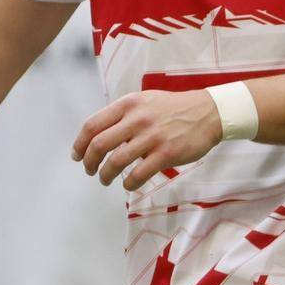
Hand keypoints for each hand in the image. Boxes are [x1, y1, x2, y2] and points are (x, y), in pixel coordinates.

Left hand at [72, 89, 222, 190]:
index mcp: (129, 104)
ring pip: (116, 162)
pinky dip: (128, 184)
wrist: (208, 112)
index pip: (92, 124)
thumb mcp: (145, 101)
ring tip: (105, 179)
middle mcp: (137, 118)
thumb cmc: (173, 108)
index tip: (76, 155)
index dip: (80, 143)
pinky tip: (128, 184)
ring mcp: (152, 136)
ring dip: (105, 175)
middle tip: (89, 170)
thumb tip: (98, 135)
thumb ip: (123, 115)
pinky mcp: (166, 153)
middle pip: (99, 144)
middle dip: (89, 162)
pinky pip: (138, 175)